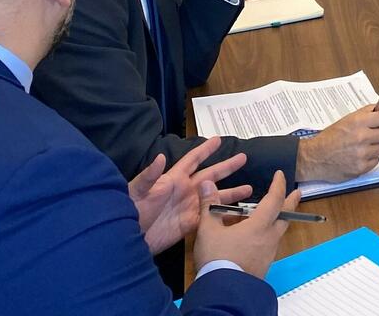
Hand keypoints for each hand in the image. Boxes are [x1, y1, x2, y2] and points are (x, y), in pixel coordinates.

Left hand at [127, 136, 252, 253]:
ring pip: (215, 196)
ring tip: (249, 188)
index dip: (205, 149)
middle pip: (210, 175)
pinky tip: (238, 213)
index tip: (218, 139)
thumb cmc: (129, 212)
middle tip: (244, 157)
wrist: (128, 239)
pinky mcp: (190, 224)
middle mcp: (185, 190)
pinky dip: (225, 214)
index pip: (192, 160)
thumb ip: (149, 176)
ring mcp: (189, 207)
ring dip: (231, 192)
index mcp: (173, 179)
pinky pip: (211, 217)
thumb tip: (160, 157)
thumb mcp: (136, 191)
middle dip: (227, 166)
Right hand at [193, 170, 300, 278]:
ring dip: (277, 219)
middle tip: (296, 192)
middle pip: (286, 216)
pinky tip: (254, 237)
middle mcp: (269, 237)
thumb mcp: (208, 230)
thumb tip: (207, 184)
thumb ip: (209, 206)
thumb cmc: (218, 259)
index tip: (280, 175)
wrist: (224, 292)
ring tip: (268, 213)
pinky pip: (269, 244)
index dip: (278, 185)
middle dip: (291, 202)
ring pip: (278, 231)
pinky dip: (266, 234)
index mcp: (259, 225)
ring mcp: (269, 252)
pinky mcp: (264, 264)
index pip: (274, 199)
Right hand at [295, 106, 378, 181]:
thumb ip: (364, 113)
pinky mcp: (361, 168)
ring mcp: (362, 154)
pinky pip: (375, 161)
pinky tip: (358, 156)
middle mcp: (361, 137)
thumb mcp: (345, 120)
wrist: (314, 158)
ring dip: (374, 147)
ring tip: (361, 147)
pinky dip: (369, 159)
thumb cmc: (329, 138)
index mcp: (357, 122)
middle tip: (370, 135)